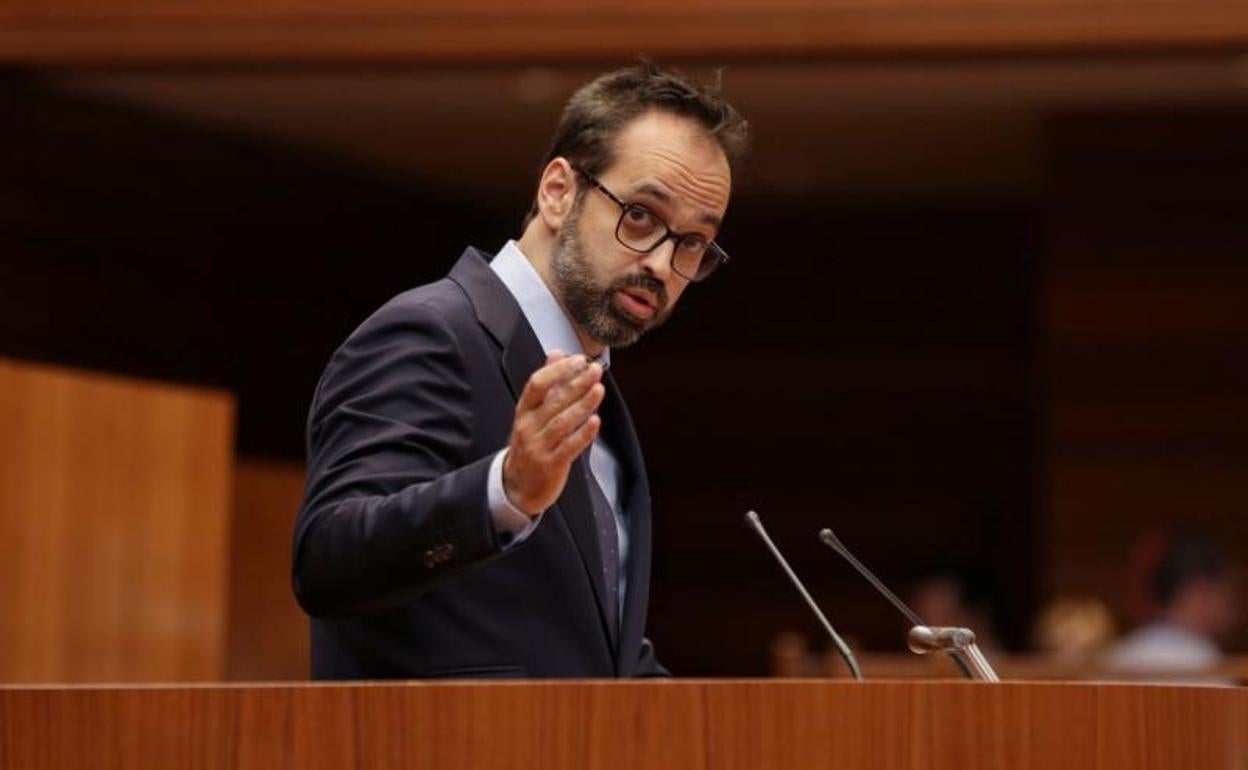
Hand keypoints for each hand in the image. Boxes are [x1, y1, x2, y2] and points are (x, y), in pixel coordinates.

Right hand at [502, 351, 603, 516]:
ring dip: (582, 405)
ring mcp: (538, 447)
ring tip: (599, 390)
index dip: (558, 371)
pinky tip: (595, 422)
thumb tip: (557, 353)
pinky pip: (568, 448)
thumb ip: (547, 383)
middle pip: (553, 401)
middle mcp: (529, 427)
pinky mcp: (550, 465)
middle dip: (576, 384)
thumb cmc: (530, 443)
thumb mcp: (532, 412)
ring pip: (562, 423)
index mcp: (524, 410)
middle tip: (595, 371)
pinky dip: (583, 434)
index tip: (578, 360)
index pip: (537, 385)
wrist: (518, 485)